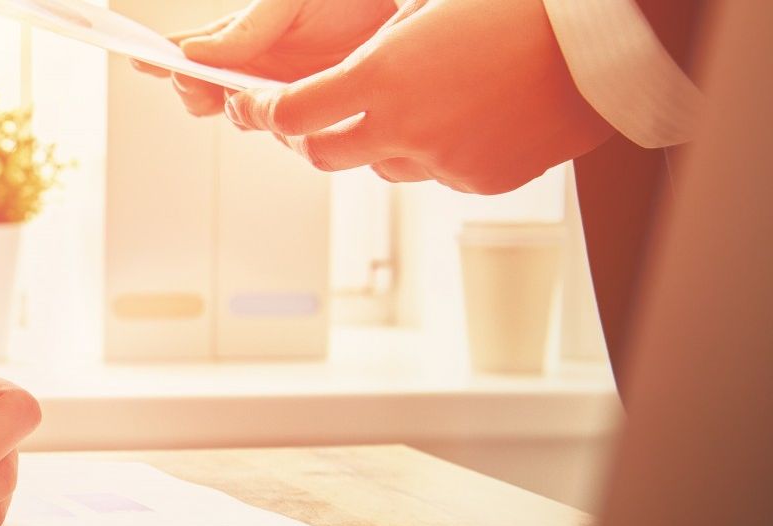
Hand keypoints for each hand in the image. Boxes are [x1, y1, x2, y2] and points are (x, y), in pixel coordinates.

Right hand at [132, 0, 398, 117]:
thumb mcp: (292, 0)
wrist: (413, 14)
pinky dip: (290, 130)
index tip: (141, 59)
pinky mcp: (320, 119)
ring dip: (246, 113)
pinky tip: (295, 115)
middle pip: (207, 95)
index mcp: (242, 37)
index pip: (190, 52)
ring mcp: (285, 97)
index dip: (160, 59)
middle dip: (200, 94)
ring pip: (247, 120)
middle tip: (207, 87)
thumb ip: (246, 27)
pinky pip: (293, 138)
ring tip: (252, 95)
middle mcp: (256, 70)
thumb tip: (193, 54)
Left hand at [222, 0, 615, 193]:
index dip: (263, 113)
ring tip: (414, 101)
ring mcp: (444, 160)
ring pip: (381, 166)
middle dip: (309, 138)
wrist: (600, 41)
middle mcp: (405, 128)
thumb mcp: (423, 11)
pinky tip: (465, 116)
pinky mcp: (481, 180)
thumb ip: (373, 55)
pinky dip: (435, 152)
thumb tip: (339, 82)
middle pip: (322, 155)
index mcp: (382, 78)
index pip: (291, 115)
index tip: (254, 107)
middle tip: (308, 120)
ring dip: (378, 143)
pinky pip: (436, 174)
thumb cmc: (513, 11)